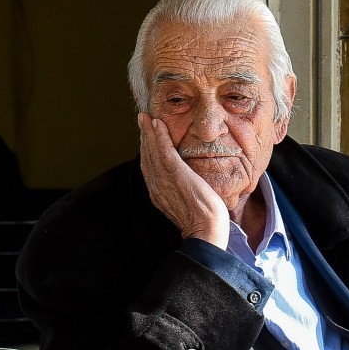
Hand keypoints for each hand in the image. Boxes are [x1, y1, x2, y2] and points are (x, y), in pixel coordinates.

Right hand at [138, 113, 230, 249]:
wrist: (206, 232)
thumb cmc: (204, 223)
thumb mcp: (189, 205)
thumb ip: (184, 193)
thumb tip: (190, 184)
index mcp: (159, 194)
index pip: (150, 167)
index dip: (147, 149)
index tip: (147, 135)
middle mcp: (157, 186)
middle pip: (147, 156)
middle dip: (144, 137)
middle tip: (142, 120)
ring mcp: (164, 180)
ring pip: (152, 151)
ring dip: (148, 132)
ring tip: (146, 117)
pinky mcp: (175, 174)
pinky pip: (163, 151)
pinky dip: (158, 136)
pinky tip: (157, 124)